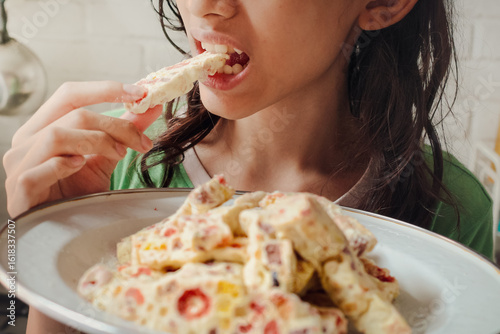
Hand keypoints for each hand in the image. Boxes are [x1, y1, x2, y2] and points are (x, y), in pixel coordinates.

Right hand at [3, 81, 162, 217]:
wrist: (64, 232)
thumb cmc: (79, 194)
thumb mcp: (105, 157)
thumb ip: (123, 131)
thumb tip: (151, 106)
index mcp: (42, 127)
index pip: (70, 94)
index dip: (106, 89)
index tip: (141, 93)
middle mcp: (25, 141)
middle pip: (74, 115)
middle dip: (115, 125)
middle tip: (141, 142)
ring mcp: (18, 164)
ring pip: (58, 135)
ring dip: (98, 142)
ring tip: (119, 156)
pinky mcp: (19, 189)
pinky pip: (41, 168)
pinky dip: (64, 164)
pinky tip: (80, 167)